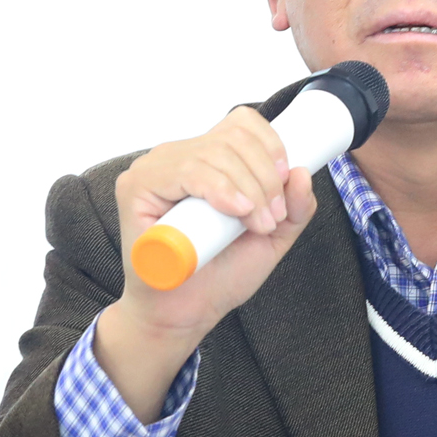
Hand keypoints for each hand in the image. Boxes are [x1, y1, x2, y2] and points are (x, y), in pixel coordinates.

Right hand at [94, 106, 317, 420]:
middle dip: (264, 177)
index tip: (286, 182)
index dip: (270, 145)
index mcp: (207, 157)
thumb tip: (301, 171)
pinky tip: (237, 211)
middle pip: (233, 139)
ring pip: (214, 154)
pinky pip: (186, 171)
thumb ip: (294, 208)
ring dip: (248, 189)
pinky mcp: (136, 186)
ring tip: (258, 224)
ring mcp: (154, 168)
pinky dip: (219, 189)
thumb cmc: (220, 273)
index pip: (241, 123)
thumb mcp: (271, 237)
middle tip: (273, 218)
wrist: (185, 313)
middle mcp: (178, 155)